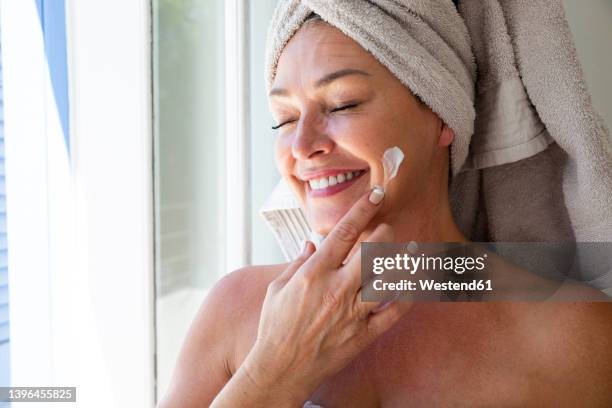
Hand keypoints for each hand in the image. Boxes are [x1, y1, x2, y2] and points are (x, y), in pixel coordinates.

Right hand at [242, 186, 412, 402]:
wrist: (280, 368)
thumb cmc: (275, 327)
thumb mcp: (277, 288)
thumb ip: (297, 263)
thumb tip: (310, 245)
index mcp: (314, 274)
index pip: (343, 233)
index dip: (362, 210)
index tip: (376, 194)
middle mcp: (336, 290)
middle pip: (373, 253)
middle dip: (386, 234)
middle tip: (389, 227)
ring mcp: (353, 313)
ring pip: (389, 280)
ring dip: (404, 262)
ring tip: (414, 249)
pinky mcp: (364, 334)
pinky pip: (393, 314)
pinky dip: (406, 298)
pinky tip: (413, 284)